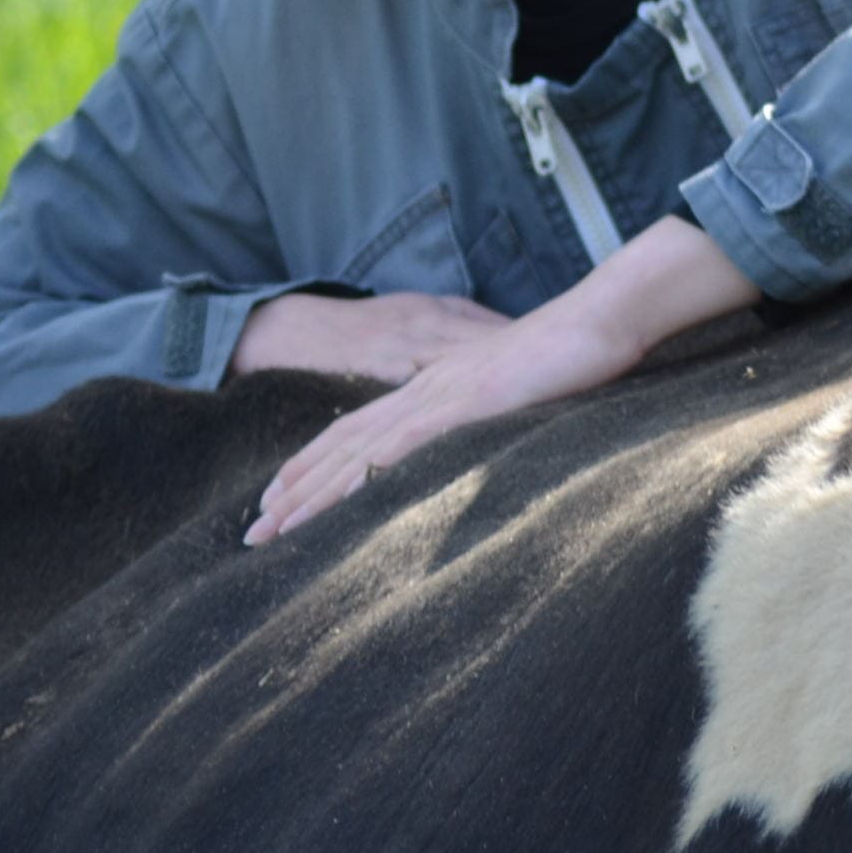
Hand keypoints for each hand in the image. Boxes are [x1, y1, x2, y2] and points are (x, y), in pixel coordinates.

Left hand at [246, 302, 634, 543]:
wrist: (597, 320)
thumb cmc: (571, 358)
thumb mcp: (517, 398)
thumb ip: (488, 420)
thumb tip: (478, 453)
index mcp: (432, 389)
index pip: (358, 432)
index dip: (315, 468)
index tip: (281, 501)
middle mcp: (422, 391)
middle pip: (341, 445)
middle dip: (293, 490)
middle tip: (254, 532)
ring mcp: (438, 398)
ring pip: (357, 452)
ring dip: (310, 495)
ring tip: (272, 531)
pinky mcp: (461, 407)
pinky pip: (398, 449)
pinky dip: (359, 480)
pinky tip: (332, 507)